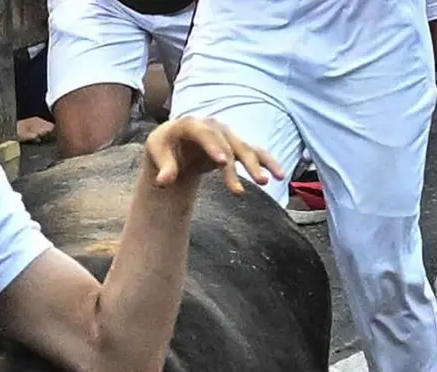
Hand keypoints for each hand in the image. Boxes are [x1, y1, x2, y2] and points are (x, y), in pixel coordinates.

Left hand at [143, 117, 283, 194]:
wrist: (175, 142)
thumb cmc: (164, 147)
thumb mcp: (157, 153)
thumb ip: (163, 168)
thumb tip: (164, 183)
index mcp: (191, 124)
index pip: (204, 134)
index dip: (214, 147)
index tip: (223, 163)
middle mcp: (213, 126)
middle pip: (228, 144)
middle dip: (239, 163)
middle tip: (249, 182)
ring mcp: (227, 135)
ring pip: (245, 149)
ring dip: (257, 165)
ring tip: (266, 182)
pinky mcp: (236, 145)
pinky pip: (254, 152)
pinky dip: (267, 162)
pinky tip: (280, 175)